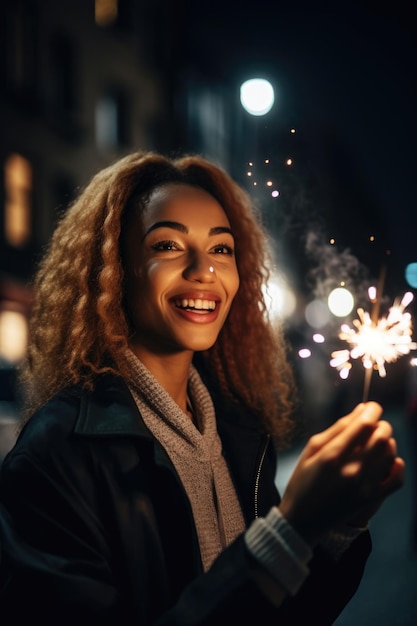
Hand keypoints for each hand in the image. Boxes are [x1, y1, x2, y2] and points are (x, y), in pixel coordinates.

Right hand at [278, 402, 404, 545]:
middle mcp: (351, 470)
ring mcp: (363, 487)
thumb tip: (361, 410)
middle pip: (381, 437)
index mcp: (332, 455)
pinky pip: (396, 479)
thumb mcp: (312, 449)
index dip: (373, 411)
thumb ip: (337, 428)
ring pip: (390, 454)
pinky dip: (398, 465)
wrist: (303, 519)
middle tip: (375, 423)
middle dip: (382, 424)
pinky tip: (390, 460)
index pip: (363, 425)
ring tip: (378, 440)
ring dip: (388, 441)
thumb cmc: (303, 480)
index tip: (372, 407)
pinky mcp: (371, 499)